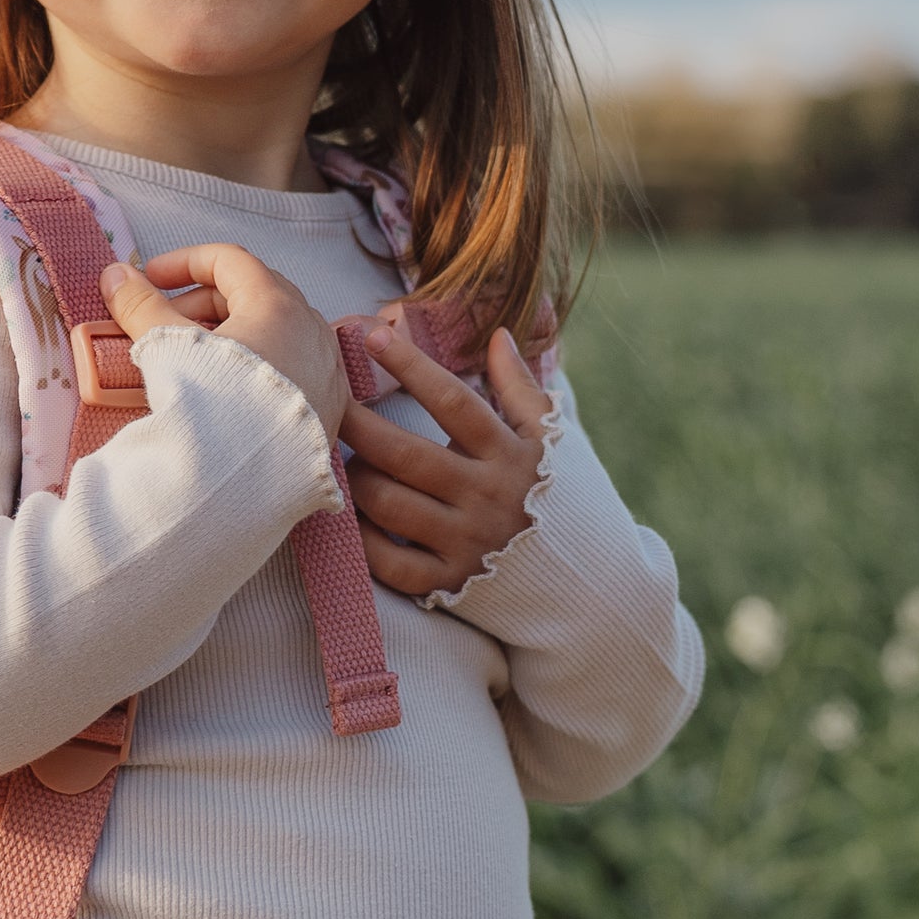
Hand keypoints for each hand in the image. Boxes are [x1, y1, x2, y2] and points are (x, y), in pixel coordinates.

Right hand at [99, 248, 348, 434]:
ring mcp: (328, 369)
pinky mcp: (332, 408)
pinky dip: (261, 364)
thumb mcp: (169, 350)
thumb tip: (114, 275)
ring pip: (278, 330)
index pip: (229, 260)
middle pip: (254, 293)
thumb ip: (140, 308)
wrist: (249, 487)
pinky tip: (231, 390)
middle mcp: (313, 329)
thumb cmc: (211, 408)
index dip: (182, 262)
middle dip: (203, 303)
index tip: (149, 279)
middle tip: (164, 324)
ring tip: (194, 360)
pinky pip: (296, 367)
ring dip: (233, 333)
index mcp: (278, 305)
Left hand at [340, 322, 553, 599]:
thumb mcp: (551, 438)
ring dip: (357, 478)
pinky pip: (391, 563)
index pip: (453, 401)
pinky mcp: (450, 583)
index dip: (411, 366)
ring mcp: (466, 543)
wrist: (589, 581)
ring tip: (345, 461)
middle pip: (406, 455)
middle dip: (359, 426)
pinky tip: (351, 515)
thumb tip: (499, 335)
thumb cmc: (562, 495)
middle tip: (328, 404)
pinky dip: (362, 540)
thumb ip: (521, 387)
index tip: (373, 336)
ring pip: (389, 505)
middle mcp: (486, 497)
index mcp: (509, 454)